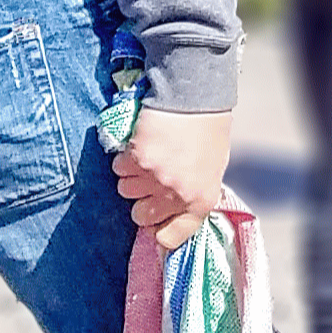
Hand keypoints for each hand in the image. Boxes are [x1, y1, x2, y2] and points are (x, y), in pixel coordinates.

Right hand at [116, 107, 231, 250]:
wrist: (197, 95)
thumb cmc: (209, 128)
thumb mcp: (212, 168)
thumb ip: (193, 192)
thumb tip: (174, 208)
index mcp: (201, 200)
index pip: (171, 237)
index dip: (159, 231)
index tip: (154, 224)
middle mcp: (177, 195)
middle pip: (140, 217)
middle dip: (141, 200)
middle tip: (148, 180)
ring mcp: (156, 178)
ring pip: (125, 190)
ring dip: (131, 176)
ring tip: (148, 154)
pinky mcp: (138, 159)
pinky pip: (119, 168)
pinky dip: (124, 157)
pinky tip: (140, 142)